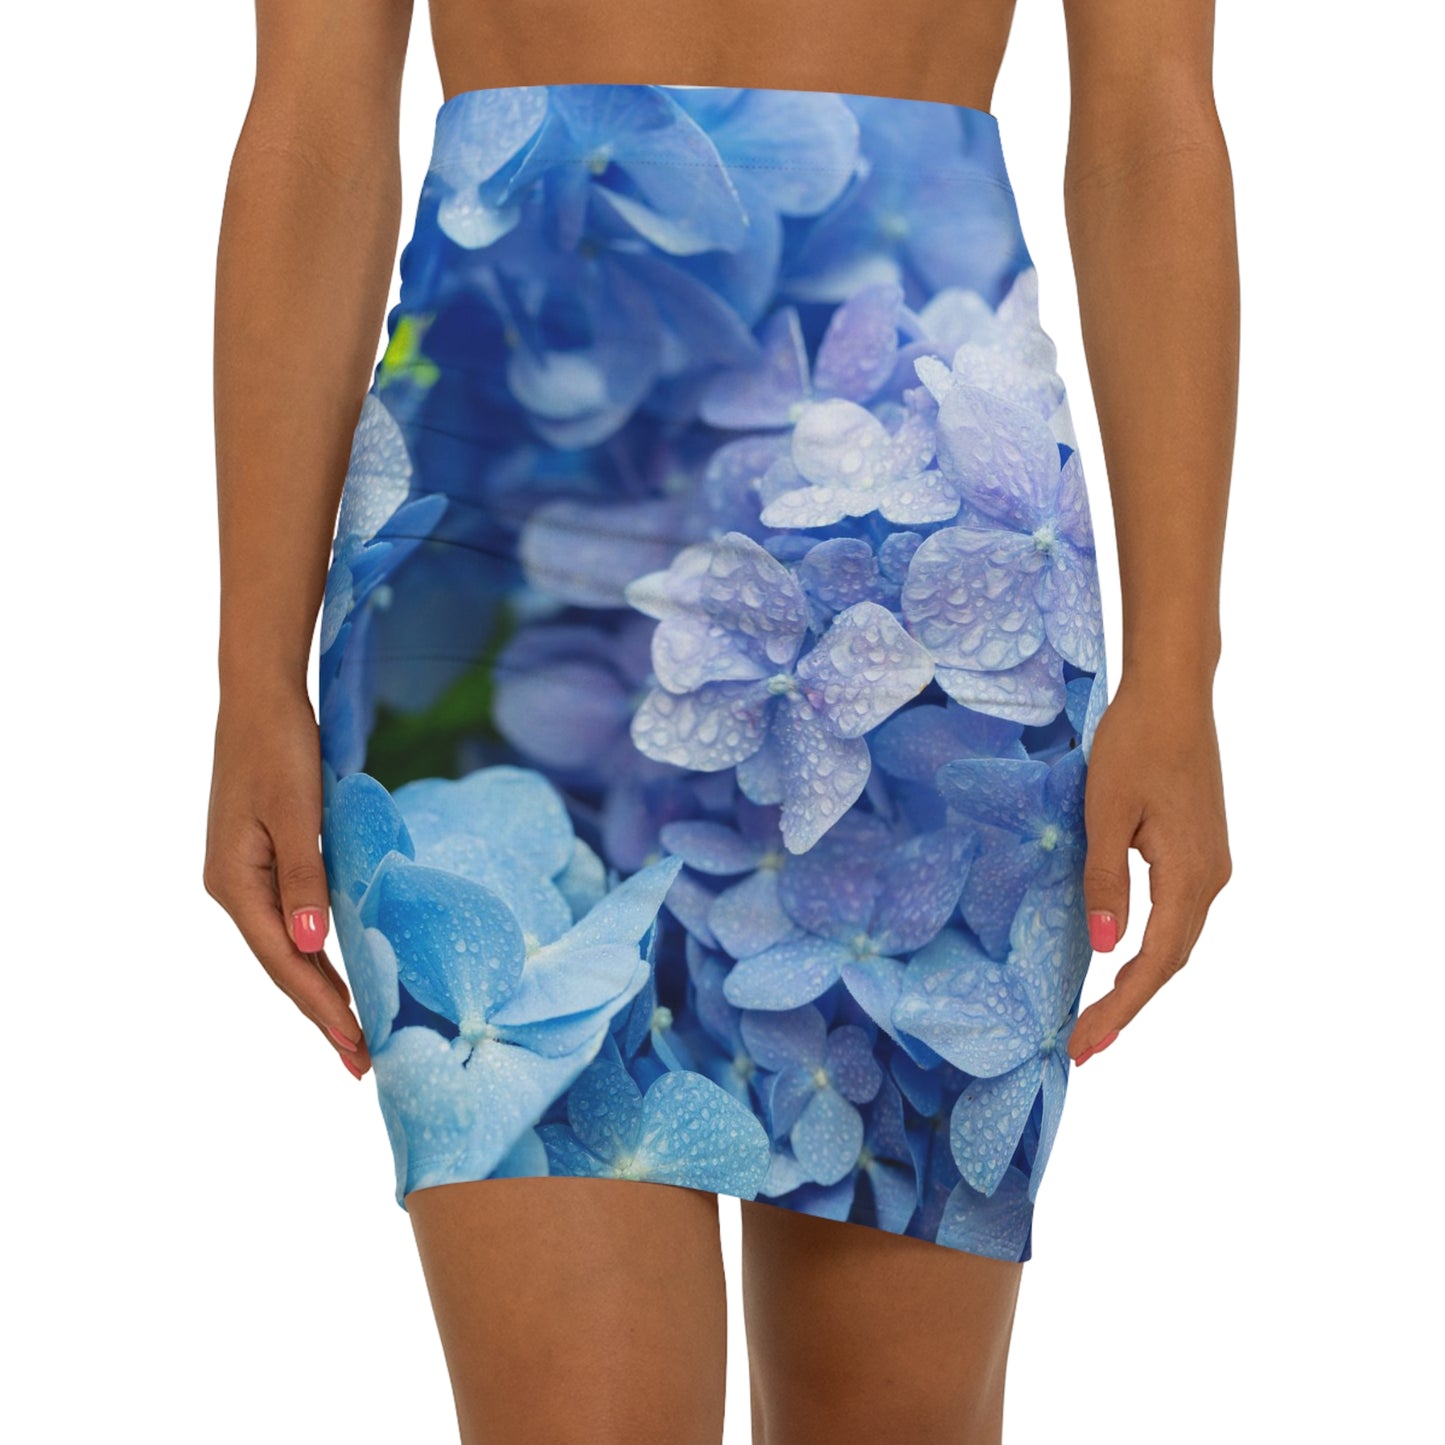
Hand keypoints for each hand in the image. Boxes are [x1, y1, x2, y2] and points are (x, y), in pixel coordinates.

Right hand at [203, 682, 368, 1078]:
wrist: (261, 698)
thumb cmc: (280, 748)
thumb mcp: (296, 813)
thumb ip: (303, 880)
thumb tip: (309, 946)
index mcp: (235, 884)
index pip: (286, 963)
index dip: (323, 1009)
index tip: (358, 1049)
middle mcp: (234, 888)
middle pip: (284, 965)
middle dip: (324, 1013)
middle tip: (364, 1062)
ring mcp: (247, 876)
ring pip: (288, 947)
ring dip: (322, 988)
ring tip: (358, 1032)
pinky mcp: (265, 860)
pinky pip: (292, 920)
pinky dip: (317, 951)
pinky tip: (340, 971)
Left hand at [1069, 673, 1230, 1064]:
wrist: (1173, 695)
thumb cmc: (1134, 744)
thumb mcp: (1105, 813)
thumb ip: (1106, 881)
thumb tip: (1102, 948)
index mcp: (1190, 875)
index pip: (1154, 963)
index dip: (1119, 1008)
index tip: (1084, 1045)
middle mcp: (1212, 878)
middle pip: (1171, 961)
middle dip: (1126, 1007)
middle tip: (1083, 1046)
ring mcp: (1211, 864)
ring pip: (1177, 940)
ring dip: (1139, 982)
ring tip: (1098, 1019)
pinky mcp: (1201, 850)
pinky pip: (1178, 915)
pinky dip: (1151, 948)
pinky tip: (1123, 960)